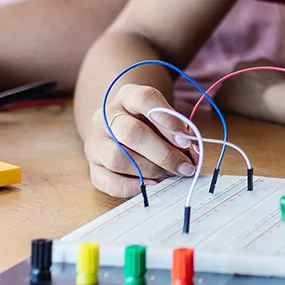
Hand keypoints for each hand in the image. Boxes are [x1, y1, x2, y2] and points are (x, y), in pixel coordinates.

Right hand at [78, 82, 200, 197]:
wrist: (118, 130)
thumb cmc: (149, 124)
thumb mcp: (164, 117)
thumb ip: (177, 131)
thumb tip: (191, 154)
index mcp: (127, 96)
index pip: (145, 99)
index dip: (168, 121)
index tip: (186, 141)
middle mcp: (106, 117)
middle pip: (130, 132)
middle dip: (163, 153)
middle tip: (185, 167)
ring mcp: (96, 142)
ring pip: (117, 158)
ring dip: (150, 170)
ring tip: (169, 175)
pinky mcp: (93, 167)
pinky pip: (109, 181)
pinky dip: (134, 187)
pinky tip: (153, 185)